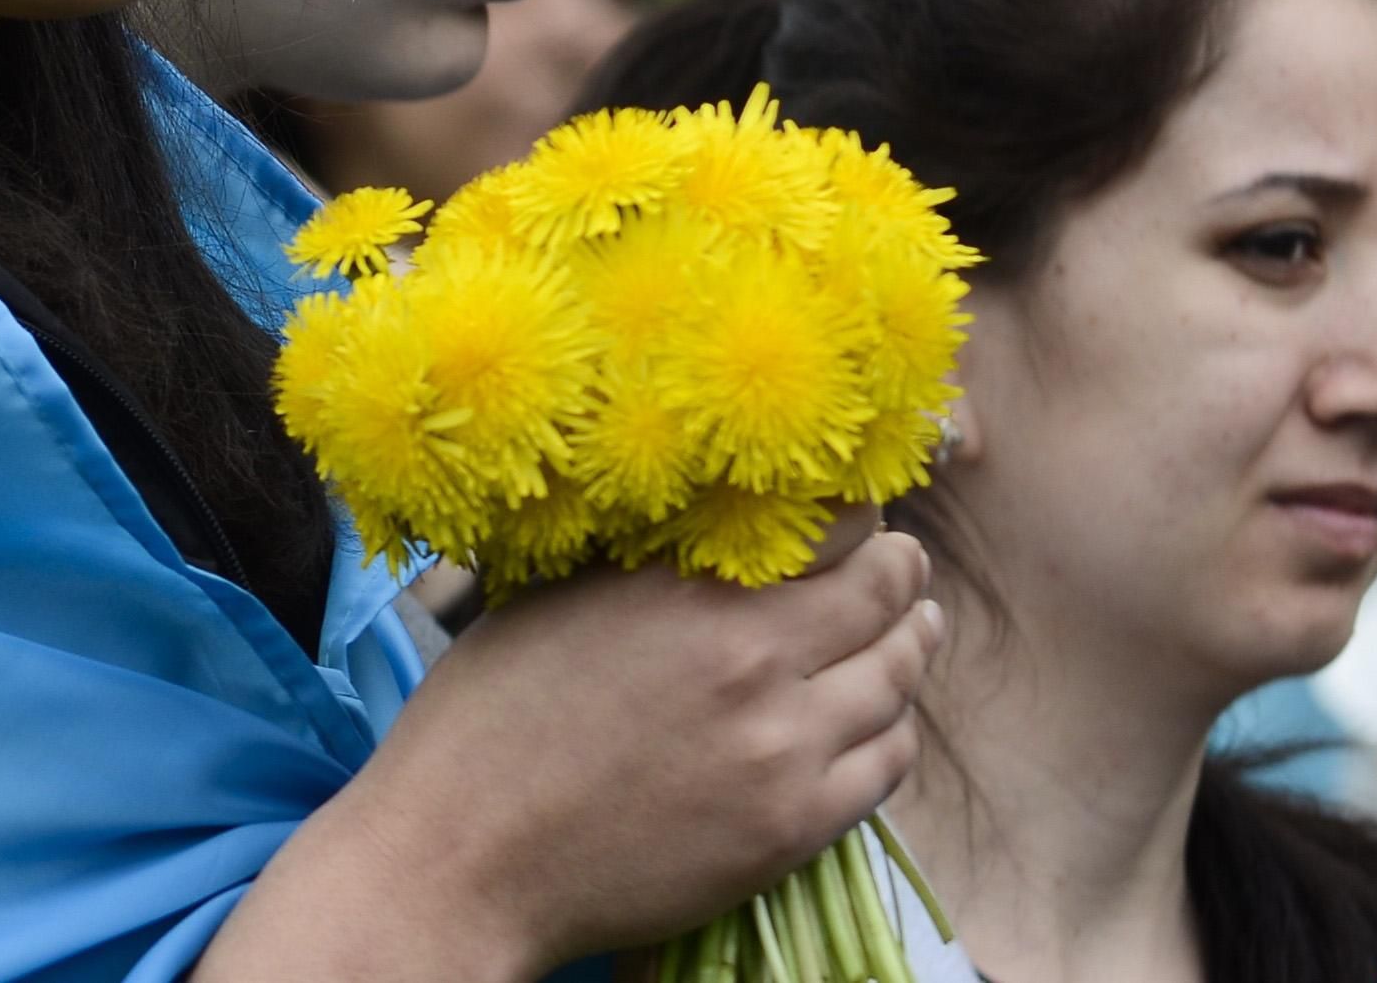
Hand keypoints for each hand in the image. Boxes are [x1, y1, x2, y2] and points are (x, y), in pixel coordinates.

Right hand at [199, 512, 939, 981]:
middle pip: (886, 591)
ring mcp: (783, 750)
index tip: (849, 517)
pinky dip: (891, 731)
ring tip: (913, 631)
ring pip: (899, 678)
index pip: (835, 521)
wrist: (463, 860)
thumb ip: (654, 559)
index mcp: (691, 587)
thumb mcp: (560, 597)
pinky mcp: (793, 829)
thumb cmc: (486, 720)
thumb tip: (719, 516)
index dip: (852, 515)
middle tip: (899, 568)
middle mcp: (754, 659)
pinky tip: (877, 720)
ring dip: (911, 645)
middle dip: (898, 573)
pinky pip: (887, 764)